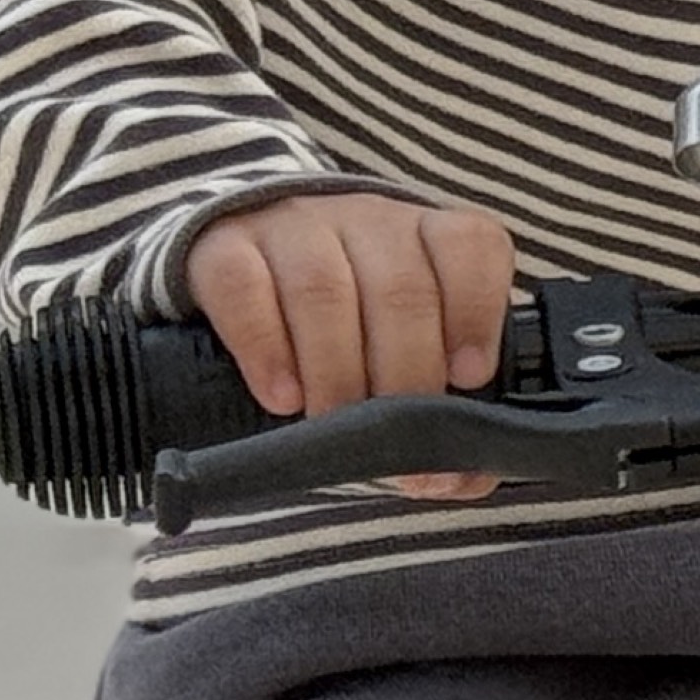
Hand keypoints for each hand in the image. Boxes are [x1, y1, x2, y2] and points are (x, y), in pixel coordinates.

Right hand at [182, 188, 518, 500]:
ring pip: (324, 290)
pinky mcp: (222, 248)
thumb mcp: (398, 349)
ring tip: (334, 428)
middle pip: (400, 288)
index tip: (470, 376)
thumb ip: (441, 405)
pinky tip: (282, 397)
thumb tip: (464, 477)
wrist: (240, 272)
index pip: (470, 245)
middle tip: (397, 439)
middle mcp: (366, 222)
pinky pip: (246, 290)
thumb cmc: (345, 324)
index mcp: (425, 236)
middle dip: (405, 373)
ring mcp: (293, 227)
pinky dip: (267, 351)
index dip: (476, 312)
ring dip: (336, 372)